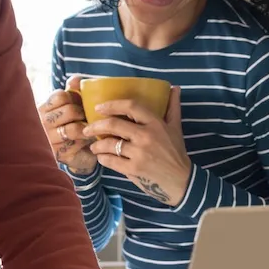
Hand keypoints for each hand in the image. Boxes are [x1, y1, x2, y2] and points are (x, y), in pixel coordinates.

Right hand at [37, 75, 95, 174]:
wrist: (78, 153)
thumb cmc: (73, 124)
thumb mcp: (72, 104)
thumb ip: (73, 89)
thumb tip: (75, 80)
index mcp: (44, 108)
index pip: (61, 96)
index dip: (75, 98)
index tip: (80, 104)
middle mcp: (43, 124)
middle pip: (70, 111)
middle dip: (83, 114)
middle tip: (88, 118)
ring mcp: (49, 140)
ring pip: (75, 128)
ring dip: (87, 128)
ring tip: (90, 129)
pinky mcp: (59, 154)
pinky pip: (79, 143)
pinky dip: (87, 141)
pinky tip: (87, 142)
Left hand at [84, 86, 189, 205]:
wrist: (181, 181)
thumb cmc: (176, 152)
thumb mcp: (176, 128)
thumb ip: (173, 107)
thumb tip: (175, 88)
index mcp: (156, 123)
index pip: (131, 106)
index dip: (112, 104)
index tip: (99, 107)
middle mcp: (146, 136)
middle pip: (114, 124)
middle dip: (96, 126)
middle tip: (87, 128)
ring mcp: (139, 153)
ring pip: (109, 144)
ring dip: (97, 144)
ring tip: (93, 145)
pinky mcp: (134, 169)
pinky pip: (111, 161)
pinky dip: (103, 158)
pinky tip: (101, 157)